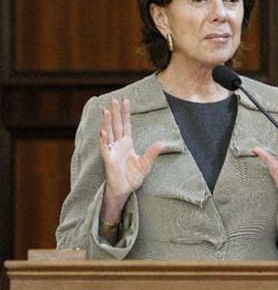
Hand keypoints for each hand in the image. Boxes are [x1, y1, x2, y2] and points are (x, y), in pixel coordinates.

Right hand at [99, 97, 165, 221]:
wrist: (124, 190)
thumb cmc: (132, 177)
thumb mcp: (145, 164)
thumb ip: (152, 153)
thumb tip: (162, 143)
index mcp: (127, 144)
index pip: (126, 125)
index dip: (125, 113)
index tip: (125, 100)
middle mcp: (118, 145)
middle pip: (116, 125)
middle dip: (115, 112)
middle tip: (114, 99)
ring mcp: (112, 151)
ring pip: (109, 134)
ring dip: (107, 123)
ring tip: (106, 111)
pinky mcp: (108, 160)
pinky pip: (105, 148)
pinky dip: (103, 140)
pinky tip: (102, 132)